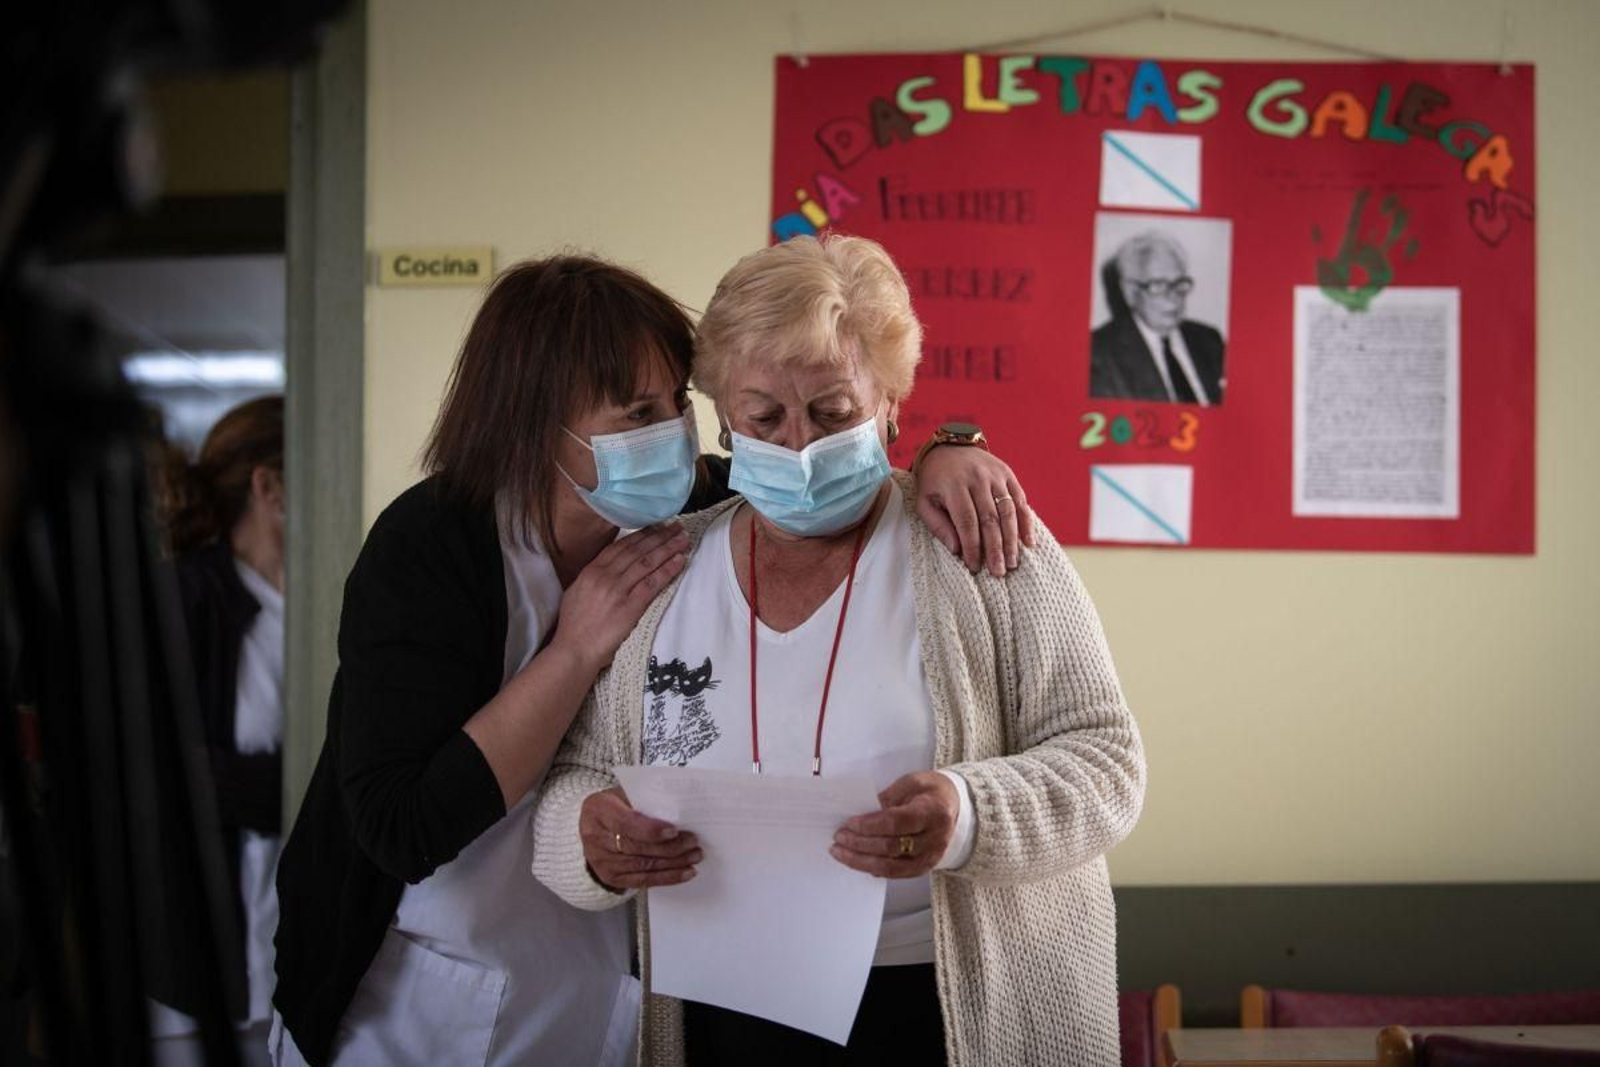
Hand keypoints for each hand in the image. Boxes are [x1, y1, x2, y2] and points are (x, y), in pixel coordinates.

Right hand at [550, 522, 689, 671]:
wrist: (574, 649)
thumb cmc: (574, 626)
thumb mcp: (576, 592)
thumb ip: (592, 577)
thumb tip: (605, 566)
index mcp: (591, 570)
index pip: (621, 546)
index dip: (641, 534)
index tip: (656, 526)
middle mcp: (605, 575)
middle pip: (638, 550)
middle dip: (659, 536)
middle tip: (676, 527)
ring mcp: (618, 590)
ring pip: (648, 562)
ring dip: (668, 549)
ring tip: (683, 539)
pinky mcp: (630, 606)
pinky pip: (653, 583)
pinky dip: (668, 570)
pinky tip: (680, 561)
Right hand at [580, 787, 700, 890]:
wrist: (593, 826)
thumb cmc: (616, 805)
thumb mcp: (625, 793)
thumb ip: (647, 800)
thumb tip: (680, 810)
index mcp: (598, 809)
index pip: (626, 823)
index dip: (651, 830)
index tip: (674, 831)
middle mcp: (595, 837)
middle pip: (636, 848)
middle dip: (669, 847)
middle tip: (692, 843)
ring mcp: (601, 861)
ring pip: (643, 866)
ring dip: (673, 863)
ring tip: (694, 856)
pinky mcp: (610, 877)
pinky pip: (643, 881)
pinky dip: (667, 877)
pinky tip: (685, 872)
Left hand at [830, 771, 957, 878]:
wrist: (954, 805)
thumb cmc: (932, 791)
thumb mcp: (911, 782)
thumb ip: (888, 797)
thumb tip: (862, 813)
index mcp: (932, 812)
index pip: (896, 823)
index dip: (869, 825)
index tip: (848, 823)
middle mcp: (934, 838)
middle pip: (891, 847)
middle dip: (859, 844)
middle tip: (839, 837)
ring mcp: (930, 856)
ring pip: (891, 867)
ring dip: (861, 862)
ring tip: (841, 853)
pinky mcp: (924, 867)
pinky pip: (896, 874)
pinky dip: (874, 869)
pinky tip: (858, 862)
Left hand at [914, 447, 1034, 576]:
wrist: (949, 447)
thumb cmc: (934, 481)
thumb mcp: (924, 501)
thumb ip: (938, 525)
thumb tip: (957, 550)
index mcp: (953, 485)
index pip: (966, 521)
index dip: (972, 546)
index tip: (974, 567)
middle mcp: (977, 478)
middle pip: (990, 518)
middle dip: (995, 548)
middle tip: (998, 572)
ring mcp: (995, 475)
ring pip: (1008, 510)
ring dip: (1012, 539)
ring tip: (1012, 562)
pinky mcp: (1008, 474)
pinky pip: (1020, 499)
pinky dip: (1026, 522)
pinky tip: (1029, 542)